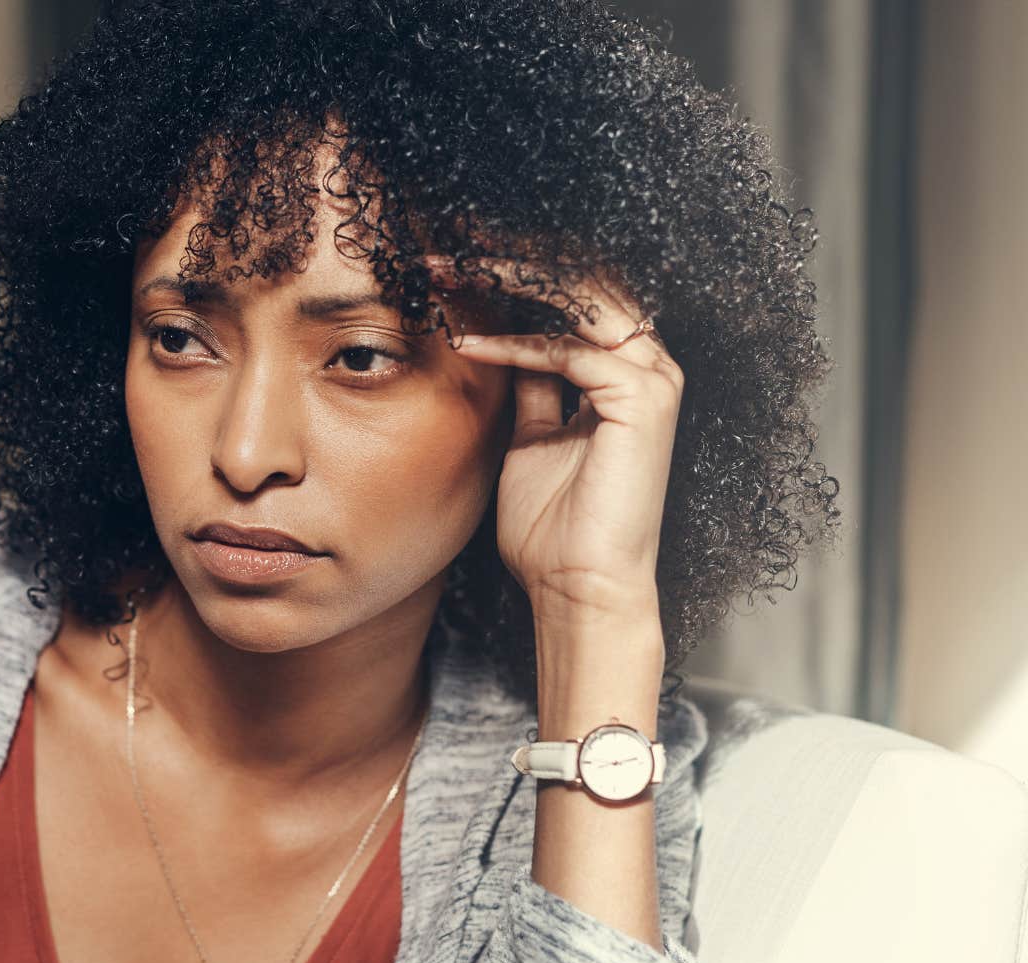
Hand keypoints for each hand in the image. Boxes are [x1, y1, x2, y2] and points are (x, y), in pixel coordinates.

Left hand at [432, 257, 681, 621]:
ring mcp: (652, 378)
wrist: (578, 586)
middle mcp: (646, 365)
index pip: (571, 293)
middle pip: (580, 279)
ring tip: (446, 271)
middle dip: (509, 254)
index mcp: (621, 370)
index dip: (513, 267)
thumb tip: (495, 336)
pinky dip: (516, 344)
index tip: (450, 256)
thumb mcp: (529, 437)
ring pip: (580, 297)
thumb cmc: (552, 526)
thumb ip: (527, 384)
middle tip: (445, 242)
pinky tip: (468, 344)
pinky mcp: (644, 399)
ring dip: (507, 278)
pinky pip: (571, 351)